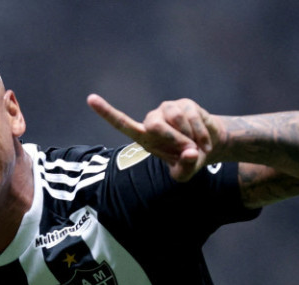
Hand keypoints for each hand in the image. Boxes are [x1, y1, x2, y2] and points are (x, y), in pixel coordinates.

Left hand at [87, 94, 222, 181]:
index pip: (122, 123)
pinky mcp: (184, 103)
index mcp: (144, 137)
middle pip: (154, 125)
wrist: (208, 146)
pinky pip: (192, 117)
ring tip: (197, 147)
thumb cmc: (188, 160)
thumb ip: (184, 168)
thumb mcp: (184, 172)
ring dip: (190, 137)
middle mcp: (152, 120)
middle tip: (189, 152)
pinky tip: (205, 142)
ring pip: (176, 119)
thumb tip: (190, 154)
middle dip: (174, 140)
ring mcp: (168, 110)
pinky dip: (201, 133)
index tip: (91, 99)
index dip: (106, 112)